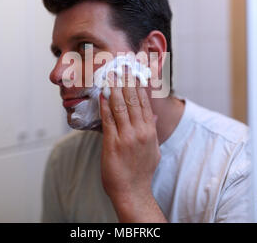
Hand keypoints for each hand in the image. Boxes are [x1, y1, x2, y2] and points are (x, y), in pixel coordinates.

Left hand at [99, 71, 164, 221]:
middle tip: (121, 66)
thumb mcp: (153, 150)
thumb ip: (153, 132)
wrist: (133, 191)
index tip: (133, 72)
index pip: (144, 102)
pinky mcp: (113, 143)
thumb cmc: (142, 172)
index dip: (138, 85)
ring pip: (121, 106)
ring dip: (115, 88)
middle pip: (133, 100)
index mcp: (150, 131)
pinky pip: (108, 119)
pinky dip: (105, 105)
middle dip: (126, 81)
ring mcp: (126, 136)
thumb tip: (153, 117)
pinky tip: (102, 94)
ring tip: (110, 74)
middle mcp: (140, 131)